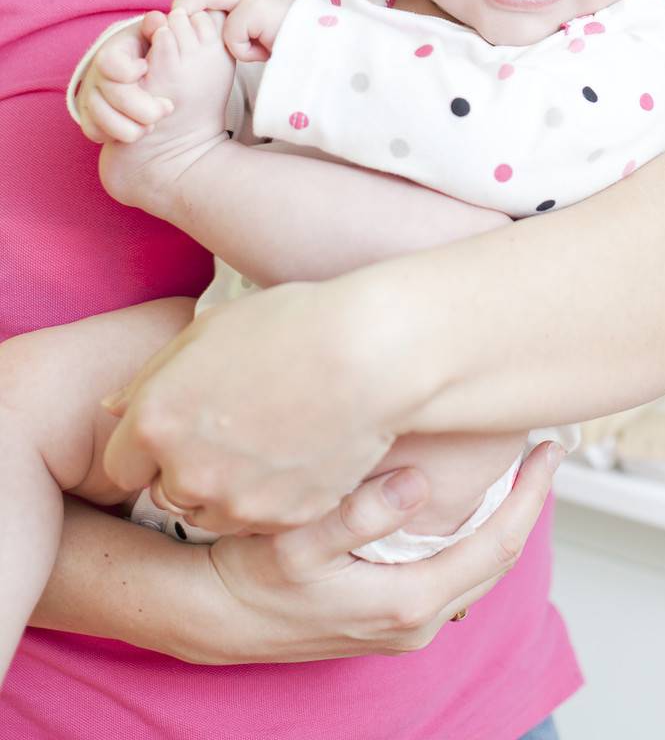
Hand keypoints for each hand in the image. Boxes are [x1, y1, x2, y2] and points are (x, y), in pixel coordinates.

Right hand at [76, 13, 171, 141]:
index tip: (146, 68)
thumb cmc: (146, 50)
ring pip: (104, 121)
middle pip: (112, 96)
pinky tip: (138, 129)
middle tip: (167, 107)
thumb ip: (156, 29)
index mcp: (110, 53)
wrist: (133, 68)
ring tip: (153, 123)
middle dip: (144, 108)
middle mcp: (95, 76)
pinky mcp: (88, 118)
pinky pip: (95, 133)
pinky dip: (117, 136)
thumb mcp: (151, 36)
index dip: (128, 70)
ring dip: (134, 127)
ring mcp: (89, 98)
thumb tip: (158, 20)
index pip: (108, 63)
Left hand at [102, 277, 414, 532]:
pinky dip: (270, 499)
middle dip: (187, 468)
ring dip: (226, 490)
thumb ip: (152, 377)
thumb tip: (111, 409)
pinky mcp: (285, 521)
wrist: (371, 356)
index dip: (150, 445)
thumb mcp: (208, 331)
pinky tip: (296, 455)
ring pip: (211, 514)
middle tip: (232, 429)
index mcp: (156, 422)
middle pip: (166, 493)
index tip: (183, 425)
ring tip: (266, 442)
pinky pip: (260, 522)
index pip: (121, 465)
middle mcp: (188, 472)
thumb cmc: (290, 324)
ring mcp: (238, 503)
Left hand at [171, 0, 297, 61]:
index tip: (184, 14)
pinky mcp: (257, 7)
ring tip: (243, 48)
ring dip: (221, 33)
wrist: (326, 49)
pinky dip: (244, 51)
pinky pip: (232, 34)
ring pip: (212, 5)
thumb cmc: (296, 45)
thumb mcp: (264, 27)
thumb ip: (240, 19)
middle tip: (176, 20)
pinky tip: (266, 53)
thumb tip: (205, 23)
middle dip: (185, 2)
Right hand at [196, 444, 562, 663]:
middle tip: (545, 448)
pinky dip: (473, 533)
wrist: (216, 618)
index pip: (497, 545)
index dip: (531, 496)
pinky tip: (470, 498)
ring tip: (517, 467)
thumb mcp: (298, 541)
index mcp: (406, 602)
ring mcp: (405, 622)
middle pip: (498, 557)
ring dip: (502, 517)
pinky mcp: (391, 614)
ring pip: (477, 565)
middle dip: (527, 503)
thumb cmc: (252, 576)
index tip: (552, 450)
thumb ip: (357, 512)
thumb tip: (417, 484)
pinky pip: (453, 570)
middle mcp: (416, 621)